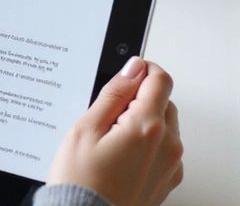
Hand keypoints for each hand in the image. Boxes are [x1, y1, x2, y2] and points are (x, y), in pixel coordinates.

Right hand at [47, 57, 183, 205]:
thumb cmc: (80, 181)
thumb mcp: (86, 128)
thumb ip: (114, 94)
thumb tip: (133, 69)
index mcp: (147, 127)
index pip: (160, 80)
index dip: (141, 70)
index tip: (124, 75)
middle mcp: (168, 146)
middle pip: (164, 102)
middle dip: (140, 98)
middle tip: (107, 114)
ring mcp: (170, 165)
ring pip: (165, 125)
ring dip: (144, 121)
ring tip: (110, 138)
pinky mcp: (166, 180)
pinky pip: (163, 149)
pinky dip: (147, 143)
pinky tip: (119, 155)